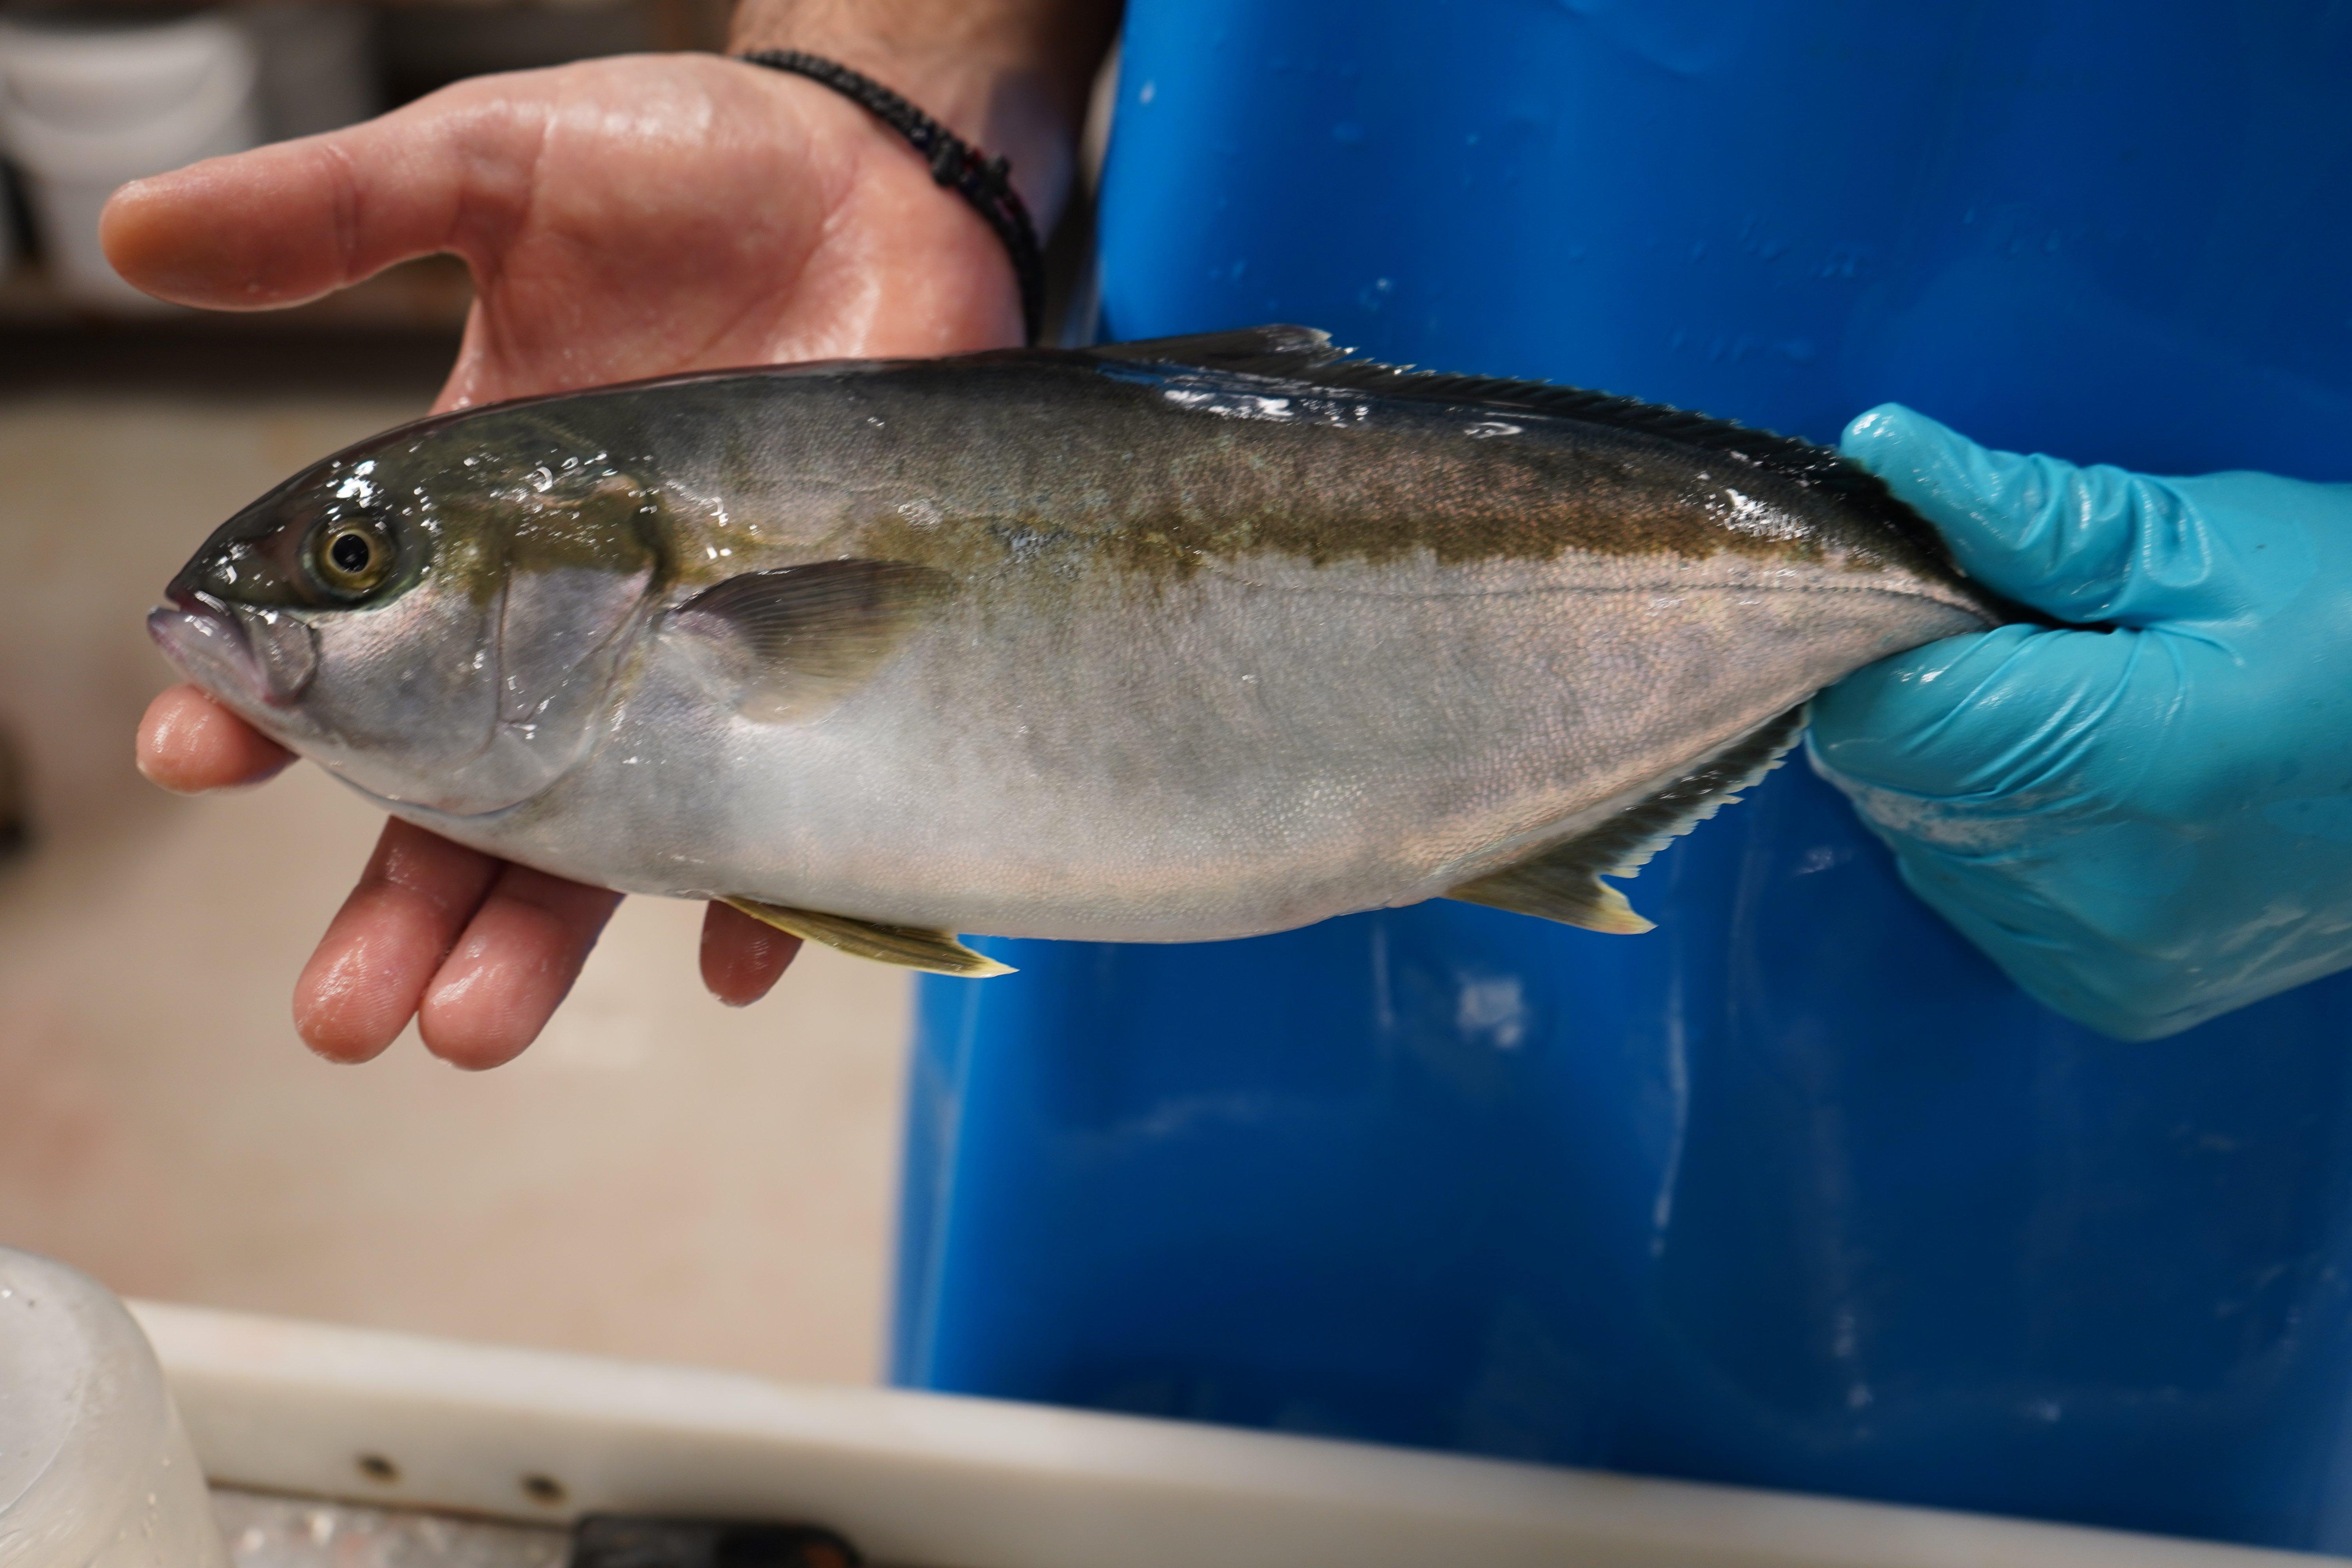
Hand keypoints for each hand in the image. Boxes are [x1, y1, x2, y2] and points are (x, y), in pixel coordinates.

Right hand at [117, 52, 1029, 1066]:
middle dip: (405, 902)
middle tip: (346, 1010)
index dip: (275, 707)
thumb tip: (135, 237)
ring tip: (472, 1028)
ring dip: (544, 936)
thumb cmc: (688, 166)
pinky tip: (735, 966)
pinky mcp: (838, 657)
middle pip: (472, 790)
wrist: (877, 179)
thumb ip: (336, 212)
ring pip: (615, 830)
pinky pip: (807, 809)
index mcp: (480, 519)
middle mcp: (582, 615)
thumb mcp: (495, 167)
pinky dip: (775, 894)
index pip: (354, 641)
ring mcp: (711, 649)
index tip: (204, 753)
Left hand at [1808, 406, 2351, 1039]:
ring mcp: (2106, 959)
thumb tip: (1884, 450)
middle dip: (1931, 701)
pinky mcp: (2113, 995)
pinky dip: (2003, 838)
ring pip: (1922, 844)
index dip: (1889, 645)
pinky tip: (2100, 789)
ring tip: (2087, 714)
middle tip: (2037, 647)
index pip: (1881, 720)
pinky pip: (1980, 901)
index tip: (1945, 598)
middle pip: (1890, 785)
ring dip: (1962, 771)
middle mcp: (2097, 890)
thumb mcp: (2213, 540)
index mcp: (2125, 767)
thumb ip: (2032, 515)